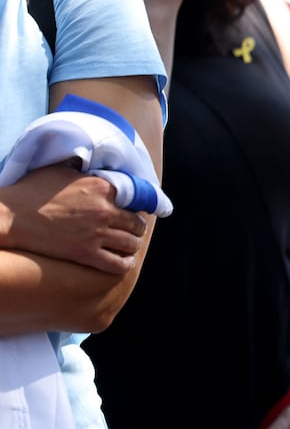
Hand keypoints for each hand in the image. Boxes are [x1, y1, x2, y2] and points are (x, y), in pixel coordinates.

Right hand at [0, 164, 145, 273]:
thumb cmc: (31, 191)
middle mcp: (104, 211)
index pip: (137, 198)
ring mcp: (96, 234)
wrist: (11, 216)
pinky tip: (125, 261)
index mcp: (102, 187)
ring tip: (129, 243)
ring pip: (131, 244)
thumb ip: (83, 168)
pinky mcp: (86, 254)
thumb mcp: (60, 169)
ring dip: (133, 244)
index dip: (138, 204)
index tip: (136, 208)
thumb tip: (93, 164)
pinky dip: (125, 263)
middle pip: (137, 223)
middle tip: (133, 228)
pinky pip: (117, 264)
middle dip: (137, 227)